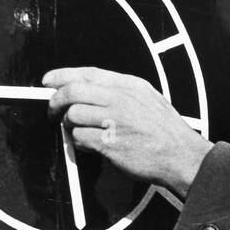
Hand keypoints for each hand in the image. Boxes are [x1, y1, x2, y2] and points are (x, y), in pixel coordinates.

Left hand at [43, 67, 212, 198]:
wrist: (182, 156)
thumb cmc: (166, 132)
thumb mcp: (149, 99)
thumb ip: (122, 92)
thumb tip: (88, 91)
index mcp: (130, 85)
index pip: (88, 73)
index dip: (62, 75)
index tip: (48, 81)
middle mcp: (121, 99)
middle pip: (73, 92)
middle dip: (55, 101)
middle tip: (52, 111)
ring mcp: (114, 121)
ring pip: (73, 115)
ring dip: (69, 125)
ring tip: (79, 132)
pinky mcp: (109, 143)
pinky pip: (79, 138)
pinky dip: (78, 143)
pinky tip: (89, 146)